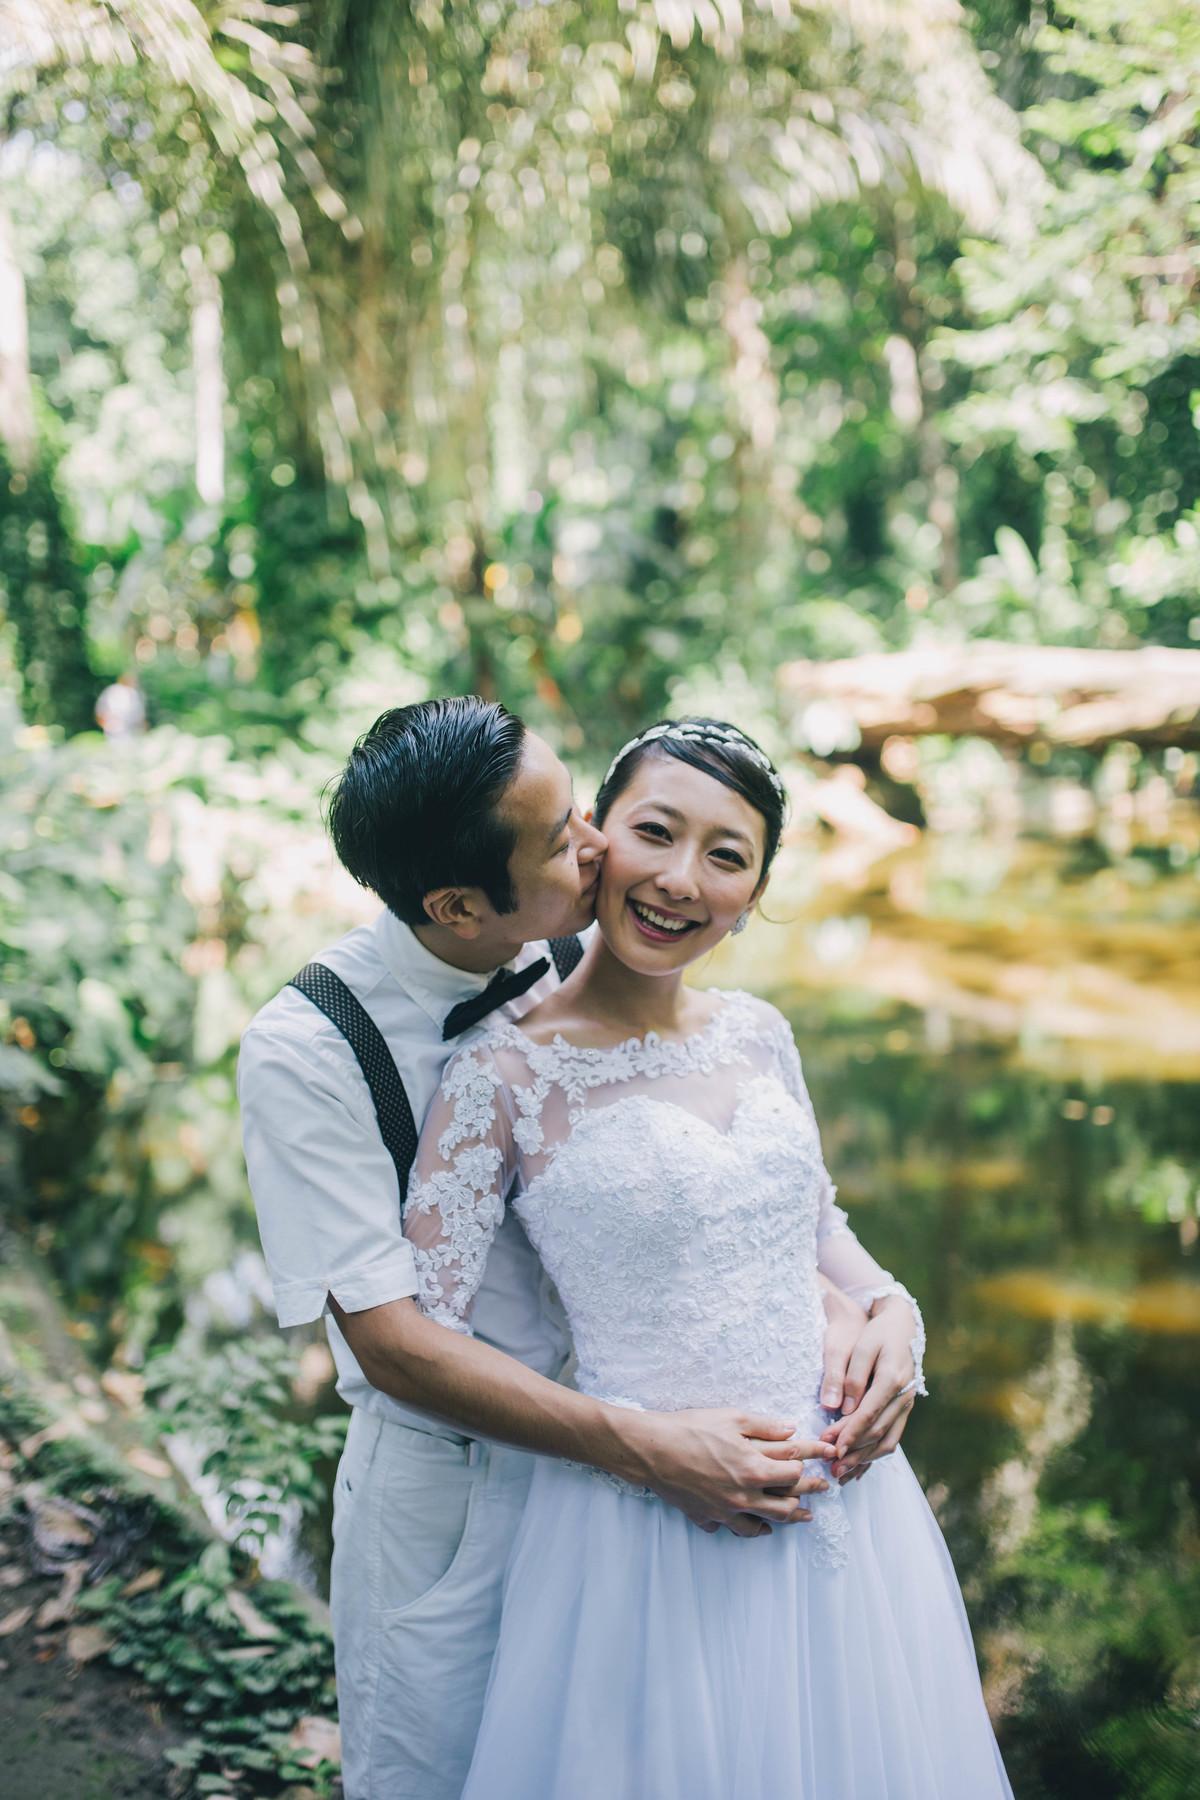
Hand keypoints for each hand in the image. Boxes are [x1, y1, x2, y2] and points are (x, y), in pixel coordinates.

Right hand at [613, 1408, 834, 1537]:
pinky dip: (750, 1528)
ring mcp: (726, 1511)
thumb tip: (791, 1429)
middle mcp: (744, 1496)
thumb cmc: (690, 1429)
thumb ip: (765, 1426)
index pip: (793, 1471)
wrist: (652, 1450)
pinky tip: (757, 1526)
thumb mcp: (732, 1418)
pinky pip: (735, 1530)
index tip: (823, 1458)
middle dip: (807, 1496)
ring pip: (764, 1523)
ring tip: (800, 1516)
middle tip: (822, 1491)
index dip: (810, 1462)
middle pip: (786, 1505)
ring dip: (786, 1519)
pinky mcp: (708, 1518)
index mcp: (753, 1469)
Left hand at [819, 1294, 916, 1483]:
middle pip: (878, 1432)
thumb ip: (853, 1377)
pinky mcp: (903, 1410)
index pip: (869, 1414)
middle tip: (831, 1467)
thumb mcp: (863, 1346)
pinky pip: (892, 1438)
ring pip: (888, 1441)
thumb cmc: (878, 1333)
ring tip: (842, 1474)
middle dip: (854, 1452)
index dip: (850, 1434)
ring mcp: (906, 1405)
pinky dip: (875, 1455)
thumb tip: (842, 1408)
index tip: (833, 1449)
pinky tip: (859, 1468)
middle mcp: (904, 1397)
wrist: (903, 1327)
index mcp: (893, 1380)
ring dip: (864, 1460)